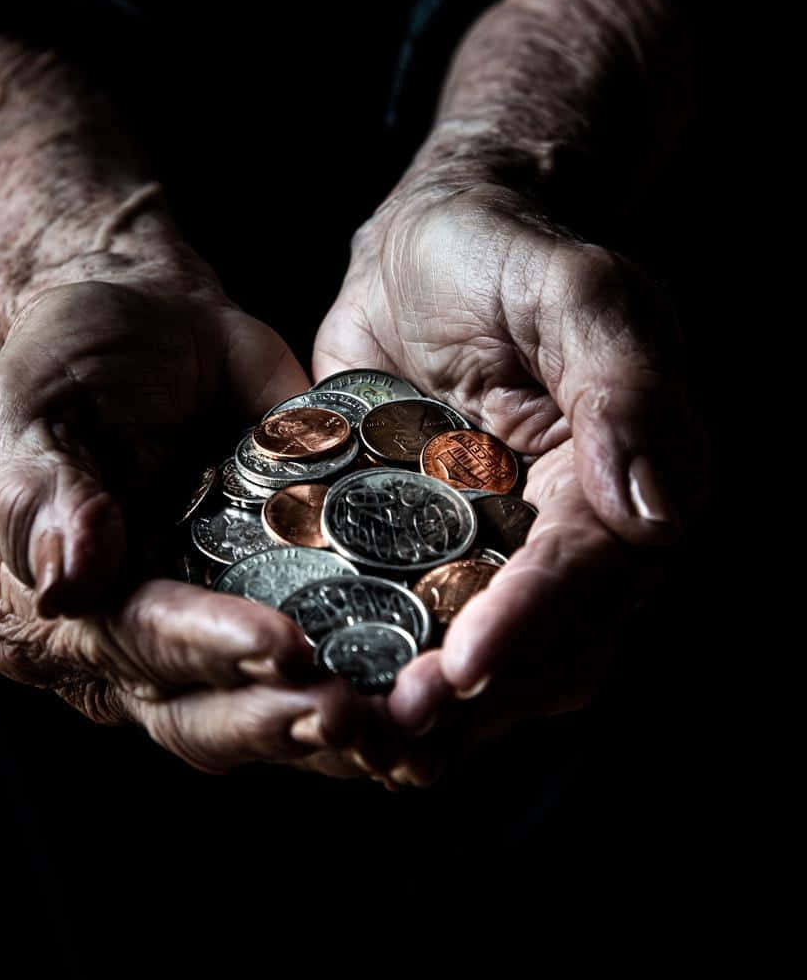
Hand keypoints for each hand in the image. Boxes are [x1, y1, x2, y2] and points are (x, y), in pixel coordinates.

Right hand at [0, 278, 397, 774]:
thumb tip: (66, 586)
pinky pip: (327, 672)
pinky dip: (379, 693)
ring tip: (412, 724)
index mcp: (50, 619)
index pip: (132, 648)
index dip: (205, 653)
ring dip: (342, 733)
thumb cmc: (65, 364)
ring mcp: (210, 644)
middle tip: (360, 714)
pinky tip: (438, 698)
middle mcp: (128, 655)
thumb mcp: (19, 416)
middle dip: (284, 720)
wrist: (149, 320)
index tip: (280, 649)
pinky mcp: (281, 615)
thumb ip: (38, 500)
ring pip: (270, 716)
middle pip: (204, 715)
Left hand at [314, 184, 705, 774]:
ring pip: (485, 663)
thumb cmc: (507, 250)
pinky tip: (323, 697)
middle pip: (547, 649)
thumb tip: (655, 514)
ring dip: (428, 713)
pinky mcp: (428, 558)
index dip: (531, 627)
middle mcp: (572, 536)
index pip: (588, 574)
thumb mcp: (577, 292)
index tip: (465, 670)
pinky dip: (378, 671)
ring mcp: (498, 555)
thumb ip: (624, 389)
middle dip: (477, 699)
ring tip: (355, 738)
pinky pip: (413, 631)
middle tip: (394, 729)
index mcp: (628, 483)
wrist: (425, 242)